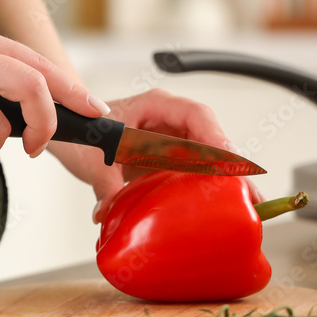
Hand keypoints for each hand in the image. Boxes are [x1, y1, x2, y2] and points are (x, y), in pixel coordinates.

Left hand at [46, 88, 264, 222]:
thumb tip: (109, 211)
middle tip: (246, 193)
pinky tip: (218, 209)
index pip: (195, 115)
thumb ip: (103, 182)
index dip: (214, 137)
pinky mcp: (168, 162)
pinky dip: (204, 190)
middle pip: (210, 138)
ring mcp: (171, 141)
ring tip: (243, 205)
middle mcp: (169, 121)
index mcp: (155, 105)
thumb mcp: (89, 154)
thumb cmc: (82, 127)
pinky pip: (191, 173)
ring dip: (224, 180)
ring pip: (207, 157)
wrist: (69, 131)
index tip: (226, 160)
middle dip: (230, 165)